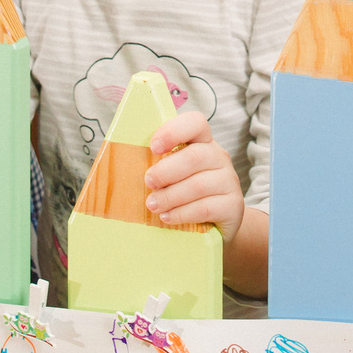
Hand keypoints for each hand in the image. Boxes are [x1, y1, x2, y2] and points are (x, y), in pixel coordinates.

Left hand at [143, 112, 245, 241]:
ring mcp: (229, 181)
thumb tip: (118, 161)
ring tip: (153, 205)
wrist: (215, 229)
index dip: (174, 131)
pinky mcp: (233, 206)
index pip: (196, 123)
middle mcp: (219, 157)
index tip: (153, 146)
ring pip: (199, 184)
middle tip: (148, 182)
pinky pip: (206, 207)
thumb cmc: (184, 197)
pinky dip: (182, 213)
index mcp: (202, 142)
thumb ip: (156, 165)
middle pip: (196, 156)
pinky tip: (168, 217)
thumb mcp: (171, 177)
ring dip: (171, 196)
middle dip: (166, 170)